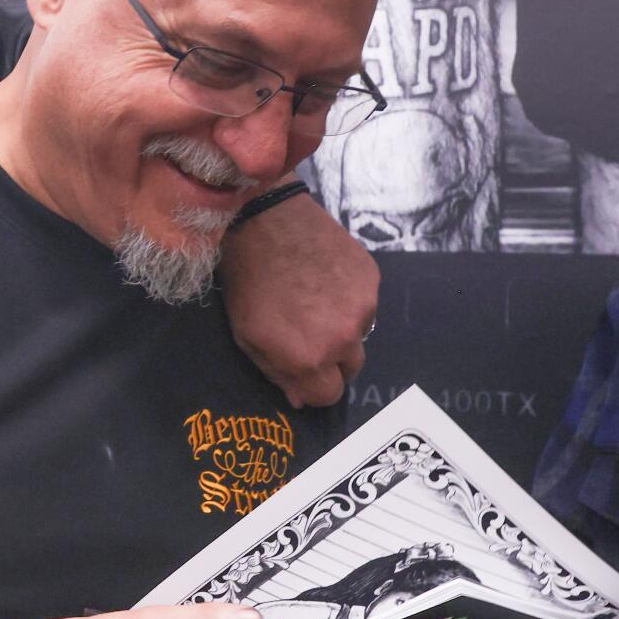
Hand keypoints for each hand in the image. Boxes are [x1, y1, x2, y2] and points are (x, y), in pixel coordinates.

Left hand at [220, 187, 378, 407]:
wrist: (265, 218)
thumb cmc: (247, 280)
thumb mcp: (248, 337)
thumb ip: (277, 373)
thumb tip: (300, 399)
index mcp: (309, 358)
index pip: (328, 396)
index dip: (313, 387)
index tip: (302, 371)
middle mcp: (343, 339)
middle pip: (350, 370)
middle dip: (332, 362)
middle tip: (310, 336)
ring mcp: (363, 307)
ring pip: (360, 336)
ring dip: (343, 329)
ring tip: (316, 302)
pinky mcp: (372, 278)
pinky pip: (367, 305)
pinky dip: (350, 300)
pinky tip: (325, 280)